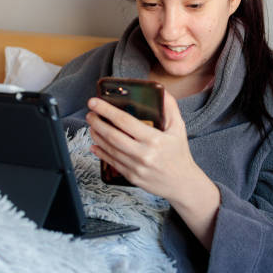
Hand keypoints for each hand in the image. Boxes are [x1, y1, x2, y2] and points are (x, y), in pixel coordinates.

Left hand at [86, 90, 219, 248]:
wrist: (183, 183)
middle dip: (97, 122)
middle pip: (113, 136)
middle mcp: (143, 154)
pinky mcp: (131, 176)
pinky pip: (112, 162)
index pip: (125, 122)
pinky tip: (94, 144)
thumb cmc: (179, 153)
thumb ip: (170, 107)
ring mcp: (136, 167)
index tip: (95, 102)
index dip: (107, 110)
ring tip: (92, 125)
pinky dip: (101, 152)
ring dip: (97, 135)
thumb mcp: (178, 128)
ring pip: (110, 149)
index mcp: (154, 139)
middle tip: (90, 113)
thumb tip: (160, 90)